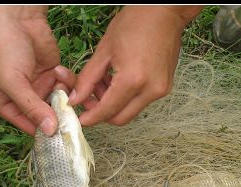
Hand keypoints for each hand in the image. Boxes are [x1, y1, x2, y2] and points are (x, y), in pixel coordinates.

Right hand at [0, 6, 73, 135]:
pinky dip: (66, 80)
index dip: (45, 131)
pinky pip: (66, 88)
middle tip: (67, 107)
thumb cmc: (5, 48)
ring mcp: (40, 88)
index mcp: (7, 105)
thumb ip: (31, 107)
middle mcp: (25, 100)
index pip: (29, 128)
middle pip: (48, 118)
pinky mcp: (53, 76)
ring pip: (60, 103)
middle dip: (58, 112)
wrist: (19, 17)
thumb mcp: (13, 81)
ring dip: (63, 92)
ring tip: (57, 76)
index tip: (61, 133)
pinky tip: (59, 68)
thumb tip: (49, 131)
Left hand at [68, 6, 203, 126]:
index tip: (80, 119)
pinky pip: (141, 102)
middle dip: (101, 112)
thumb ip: (88, 78)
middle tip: (89, 97)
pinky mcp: (165, 88)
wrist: (164, 13)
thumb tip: (75, 99)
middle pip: (120, 118)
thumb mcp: (104, 50)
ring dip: (114, 104)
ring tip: (104, 81)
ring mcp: (160, 91)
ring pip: (130, 111)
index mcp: (132, 80)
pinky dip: (126, 97)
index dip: (91, 117)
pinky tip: (118, 80)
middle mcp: (150, 90)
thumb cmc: (134, 23)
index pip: (107, 111)